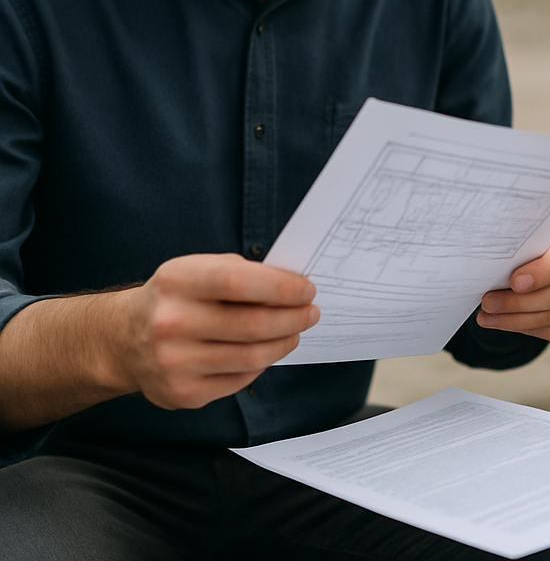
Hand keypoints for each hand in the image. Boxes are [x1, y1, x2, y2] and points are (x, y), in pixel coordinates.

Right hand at [117, 253, 318, 409]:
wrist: (123, 340)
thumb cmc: (175, 297)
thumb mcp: (197, 269)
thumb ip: (240, 273)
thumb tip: (292, 287)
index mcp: (177, 282)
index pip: (240, 282)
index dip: (282, 287)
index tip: (307, 289)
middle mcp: (171, 323)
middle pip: (253, 324)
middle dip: (293, 318)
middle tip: (311, 312)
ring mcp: (174, 363)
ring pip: (252, 356)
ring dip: (284, 342)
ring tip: (296, 331)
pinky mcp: (182, 393)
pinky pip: (239, 379)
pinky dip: (262, 363)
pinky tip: (267, 350)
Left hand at [476, 214, 549, 341]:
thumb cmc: (540, 233)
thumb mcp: (536, 222)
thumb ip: (524, 232)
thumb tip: (495, 242)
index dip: (542, 274)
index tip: (514, 281)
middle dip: (518, 303)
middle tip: (488, 303)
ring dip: (515, 320)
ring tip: (487, 316)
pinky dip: (526, 329)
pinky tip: (504, 322)